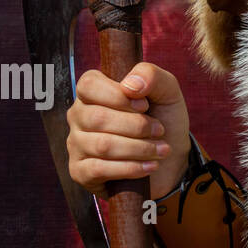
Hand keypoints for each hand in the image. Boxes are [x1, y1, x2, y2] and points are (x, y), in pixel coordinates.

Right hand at [66, 62, 190, 199]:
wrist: (171, 155)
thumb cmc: (163, 117)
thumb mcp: (167, 90)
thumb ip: (151, 75)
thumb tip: (129, 84)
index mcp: (93, 91)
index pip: (89, 85)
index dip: (119, 96)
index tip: (145, 105)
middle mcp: (79, 116)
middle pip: (98, 118)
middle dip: (137, 126)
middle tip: (160, 130)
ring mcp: (76, 144)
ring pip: (102, 145)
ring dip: (139, 148)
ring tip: (161, 150)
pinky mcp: (79, 171)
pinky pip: (98, 169)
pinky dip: (130, 168)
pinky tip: (149, 166)